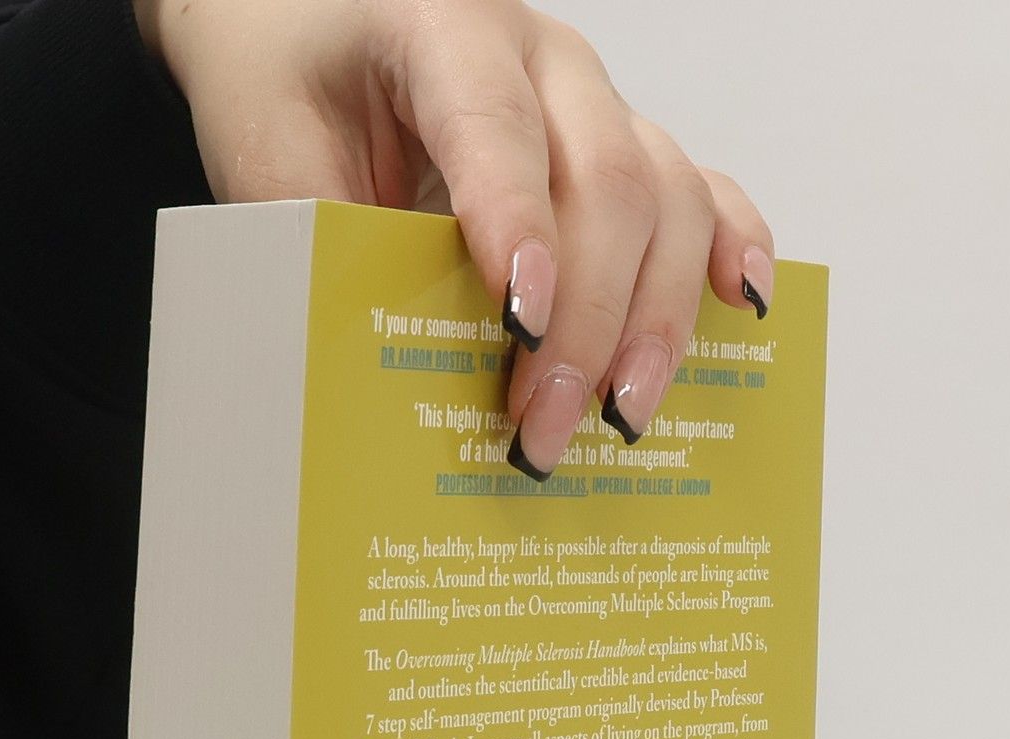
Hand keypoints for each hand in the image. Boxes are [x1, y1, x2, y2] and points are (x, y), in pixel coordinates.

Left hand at [135, 0, 774, 477]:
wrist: (308, 28)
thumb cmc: (288, 83)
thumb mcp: (269, 152)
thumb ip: (317, 238)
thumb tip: (367, 371)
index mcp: (444, 29)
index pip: (498, 132)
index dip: (520, 230)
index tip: (522, 330)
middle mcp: (542, 57)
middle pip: (609, 181)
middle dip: (587, 321)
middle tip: (546, 429)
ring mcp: (595, 100)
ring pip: (668, 196)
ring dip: (656, 318)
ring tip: (623, 417)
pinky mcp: (623, 142)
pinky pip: (699, 189)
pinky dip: (729, 247)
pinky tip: (740, 308)